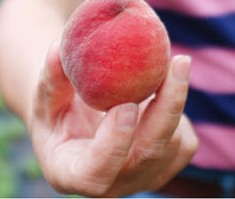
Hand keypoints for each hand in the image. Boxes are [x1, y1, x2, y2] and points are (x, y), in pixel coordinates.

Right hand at [28, 44, 196, 196]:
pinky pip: (187, 141)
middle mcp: (112, 184)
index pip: (96, 174)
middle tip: (178, 62)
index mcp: (72, 174)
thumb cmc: (60, 111)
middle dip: (166, 107)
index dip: (113, 144)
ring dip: (173, 101)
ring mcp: (143, 179)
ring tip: (164, 67)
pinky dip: (180, 112)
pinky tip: (164, 92)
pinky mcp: (168, 168)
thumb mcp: (47, 98)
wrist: (85, 126)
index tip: (125, 105)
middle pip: (148, 154)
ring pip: (173, 144)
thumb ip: (51, 79)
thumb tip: (57, 51)